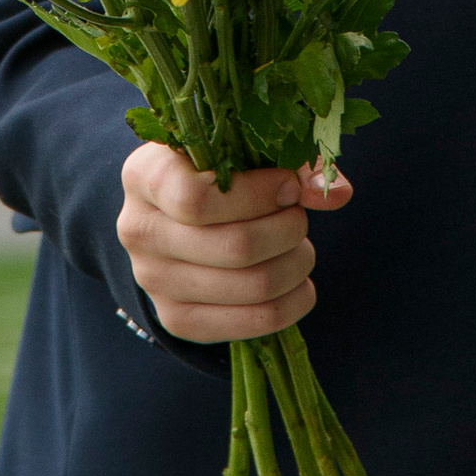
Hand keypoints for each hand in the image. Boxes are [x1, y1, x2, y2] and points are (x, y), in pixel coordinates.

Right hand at [117, 144, 352, 343]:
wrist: (173, 220)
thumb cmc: (218, 173)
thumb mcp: (245, 152)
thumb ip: (292, 163)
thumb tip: (336, 193)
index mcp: (144, 175)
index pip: (197, 199)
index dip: (258, 195)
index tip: (287, 186)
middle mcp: (139, 231)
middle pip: (235, 246)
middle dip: (288, 230)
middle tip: (297, 217)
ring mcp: (154, 281)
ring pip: (252, 285)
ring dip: (297, 263)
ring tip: (299, 246)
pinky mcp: (179, 320)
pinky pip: (254, 323)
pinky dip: (294, 302)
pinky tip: (299, 281)